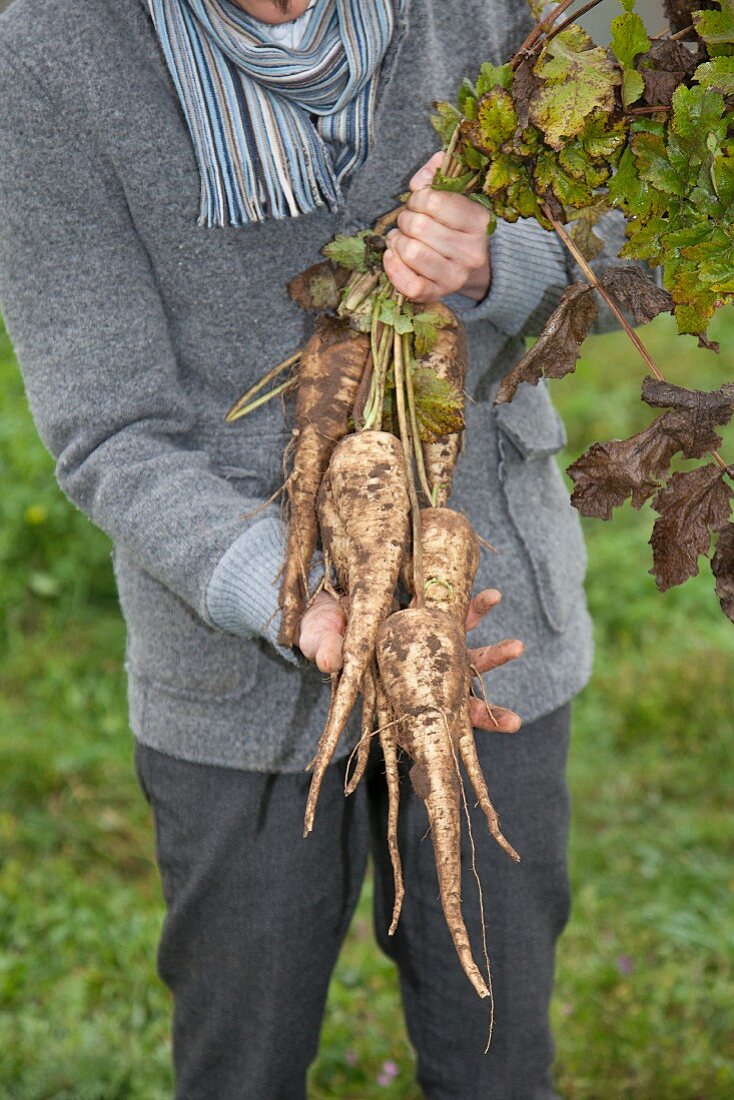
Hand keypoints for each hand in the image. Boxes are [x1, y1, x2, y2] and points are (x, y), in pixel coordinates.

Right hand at [298, 587, 522, 731]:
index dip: (448, 735)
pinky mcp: (433, 619)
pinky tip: (493, 597)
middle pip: (455, 701)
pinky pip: (459, 614)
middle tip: (513, 722)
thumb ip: (325, 648)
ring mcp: (429, 649)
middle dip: (486, 713)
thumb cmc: (323, 629)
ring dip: (494, 655)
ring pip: (467, 659)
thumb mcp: (319, 637)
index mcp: (390, 690)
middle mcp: (417, 676)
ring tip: (518, 649)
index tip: (464, 752)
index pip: (422, 720)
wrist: (332, 599)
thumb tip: (329, 659)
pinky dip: (477, 608)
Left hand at [382, 151, 491, 303]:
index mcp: (479, 221)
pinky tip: (392, 256)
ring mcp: (455, 277)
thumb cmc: (456, 225)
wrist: (471, 266)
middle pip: (418, 227)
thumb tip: (419, 181)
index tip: (418, 202)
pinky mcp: (437, 294)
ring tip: (400, 238)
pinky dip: (393, 267)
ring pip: (411, 253)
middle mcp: (471, 252)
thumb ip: (437, 174)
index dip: (417, 198)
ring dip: (396, 241)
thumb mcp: (455, 194)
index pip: (434, 201)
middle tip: (407, 221)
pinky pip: (408, 284)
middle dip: (405, 219)